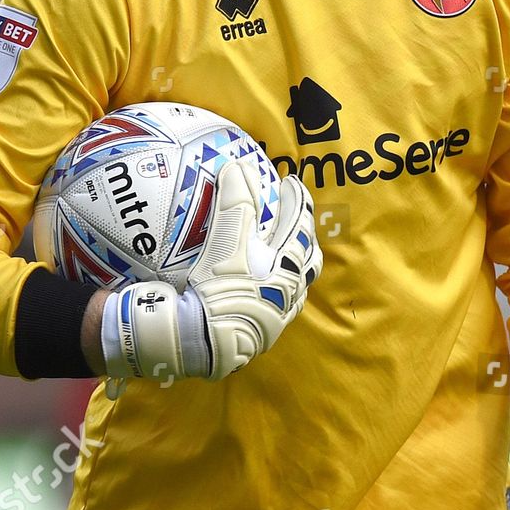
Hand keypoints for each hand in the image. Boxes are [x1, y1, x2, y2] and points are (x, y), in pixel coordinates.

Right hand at [100, 154, 320, 391]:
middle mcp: (289, 295)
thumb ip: (234, 204)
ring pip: (295, 288)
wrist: (201, 343)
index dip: (297, 202)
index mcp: (288, 270)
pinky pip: (275, 308)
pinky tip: (258, 290)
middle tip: (295, 222)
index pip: (301, 227)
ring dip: (291, 268)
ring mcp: (277, 317)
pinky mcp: (260, 335)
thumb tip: (237, 167)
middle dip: (305, 239)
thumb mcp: (226, 244)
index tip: (291, 183)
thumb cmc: (217, 291)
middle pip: (308, 261)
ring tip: (280, 257)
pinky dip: (271, 292)